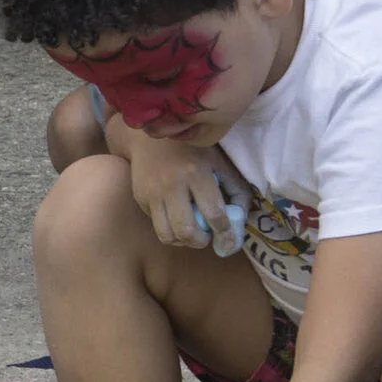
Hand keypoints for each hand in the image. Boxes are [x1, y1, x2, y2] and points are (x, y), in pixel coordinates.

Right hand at [126, 136, 237, 250]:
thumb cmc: (194, 151)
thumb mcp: (220, 164)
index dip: (225, 234)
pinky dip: (170, 228)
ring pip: (167, 235)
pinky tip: (177, 216)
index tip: (230, 244)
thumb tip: (241, 222)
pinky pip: (156, 225)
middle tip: (207, 236)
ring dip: (183, 241)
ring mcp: (152, 193)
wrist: (152, 137)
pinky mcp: (140, 198)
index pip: (213, 213)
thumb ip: (236, 191)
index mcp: (196, 173)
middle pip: (186, 231)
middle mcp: (172, 184)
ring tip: (192, 231)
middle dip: (201, 242)